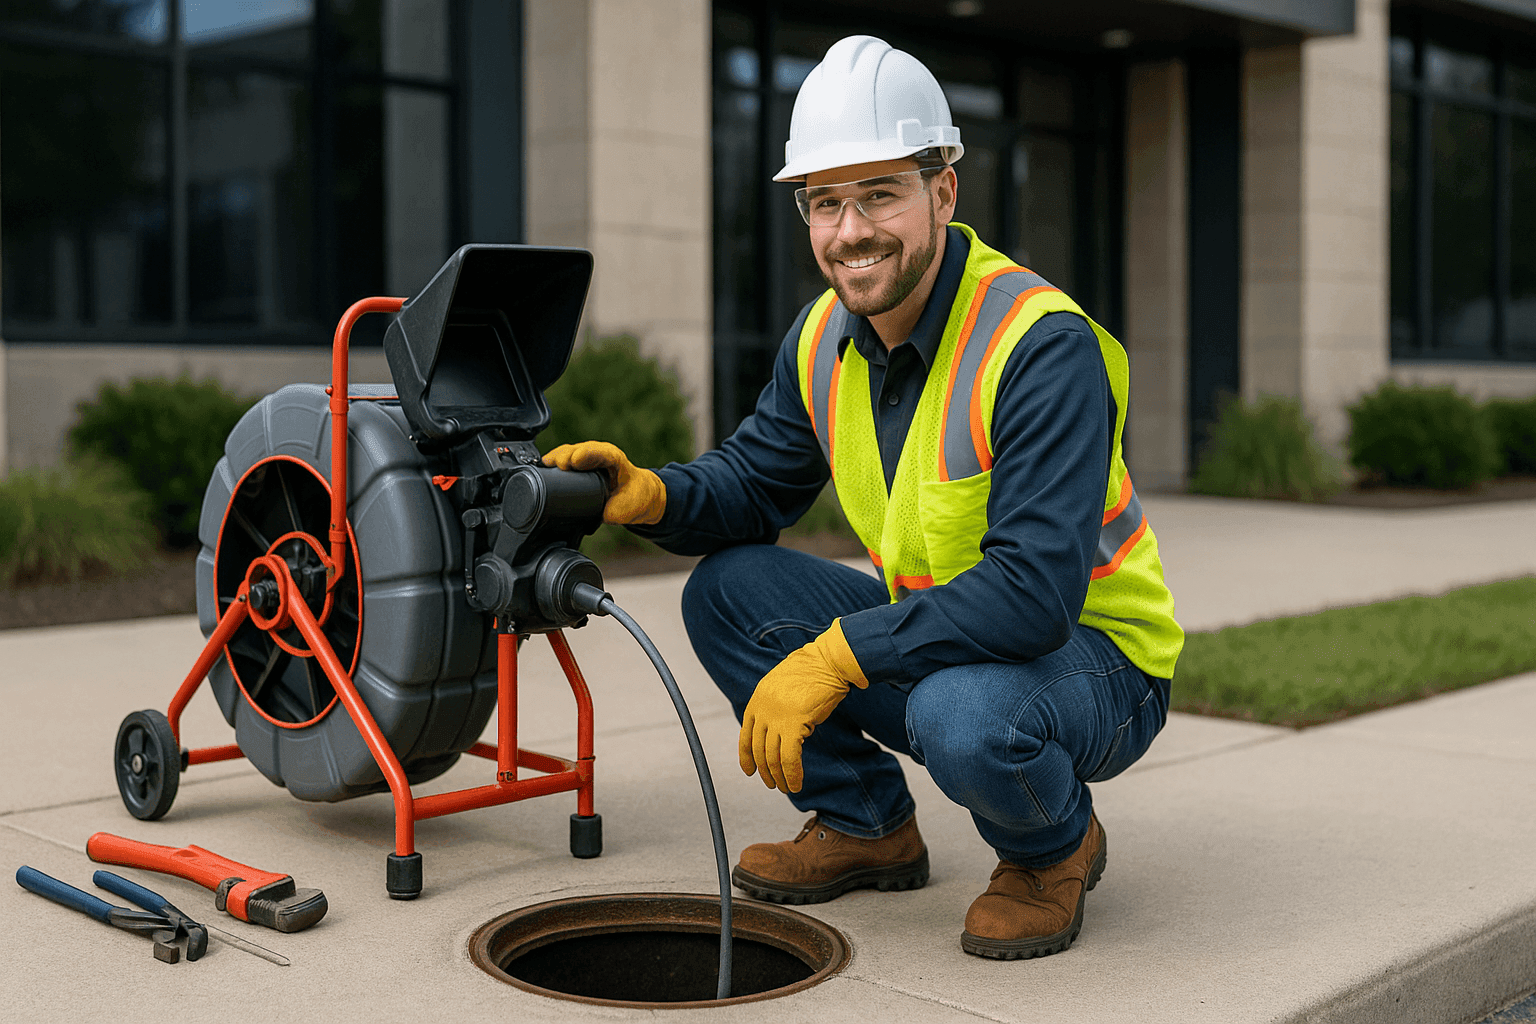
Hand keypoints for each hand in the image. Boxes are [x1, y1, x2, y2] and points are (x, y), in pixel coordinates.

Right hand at [542, 440, 666, 524]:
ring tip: (545, 465)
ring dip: (556, 458)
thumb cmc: (633, 498)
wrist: (636, 497)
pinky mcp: (576, 467)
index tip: (575, 461)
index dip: (587, 454)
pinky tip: (540, 469)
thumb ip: (615, 513)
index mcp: (615, 461)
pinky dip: (551, 465)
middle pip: (580, 450)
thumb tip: (600, 514)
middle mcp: (599, 456)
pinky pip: (562, 461)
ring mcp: (586, 460)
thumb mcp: (628, 509)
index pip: (603, 453)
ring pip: (568, 453)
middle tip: (558, 464)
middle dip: (566, 455)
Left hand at [739, 619, 868, 792]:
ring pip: (773, 757)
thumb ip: (774, 706)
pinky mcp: (795, 724)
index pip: (745, 735)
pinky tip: (796, 785)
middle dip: (765, 772)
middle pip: (759, 750)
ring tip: (786, 788)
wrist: (827, 661)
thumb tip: (777, 730)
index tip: (750, 772)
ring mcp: (777, 717)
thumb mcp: (782, 686)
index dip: (746, 757)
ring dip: (779, 777)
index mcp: (757, 700)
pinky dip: (792, 774)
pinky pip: (790, 758)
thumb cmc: (812, 671)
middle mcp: (763, 710)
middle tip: (773, 784)